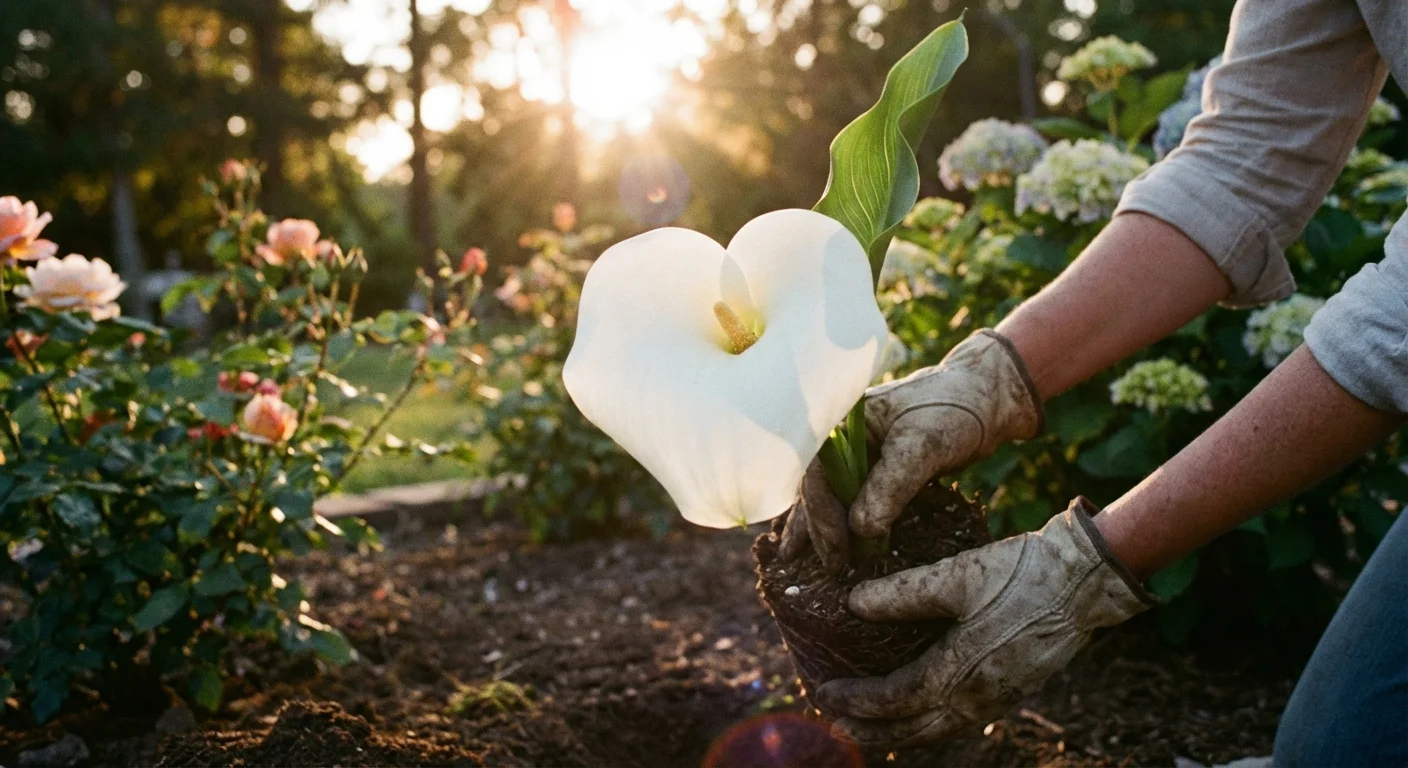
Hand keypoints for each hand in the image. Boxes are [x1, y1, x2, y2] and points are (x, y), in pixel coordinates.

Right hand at [780, 329, 1042, 570]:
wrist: (987, 401)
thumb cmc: (954, 410)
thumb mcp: (922, 446)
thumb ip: (890, 486)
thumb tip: (861, 530)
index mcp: (843, 422)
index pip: (817, 472)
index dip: (822, 512)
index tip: (838, 546)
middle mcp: (844, 438)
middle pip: (819, 487)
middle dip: (821, 528)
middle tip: (832, 567)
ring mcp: (860, 454)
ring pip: (833, 496)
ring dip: (824, 529)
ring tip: (810, 562)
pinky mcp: (880, 470)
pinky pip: (855, 499)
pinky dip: (847, 523)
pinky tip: (840, 545)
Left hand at [815, 499, 1155, 747]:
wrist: (1085, 581)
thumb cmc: (1021, 571)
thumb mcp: (957, 573)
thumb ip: (902, 592)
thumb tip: (853, 604)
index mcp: (961, 670)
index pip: (895, 698)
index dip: (857, 699)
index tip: (822, 691)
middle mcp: (978, 696)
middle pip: (913, 729)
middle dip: (870, 730)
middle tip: (833, 723)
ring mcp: (998, 698)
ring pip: (938, 731)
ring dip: (899, 733)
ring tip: (868, 729)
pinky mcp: (1012, 690)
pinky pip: (960, 722)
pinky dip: (930, 725)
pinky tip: (919, 714)